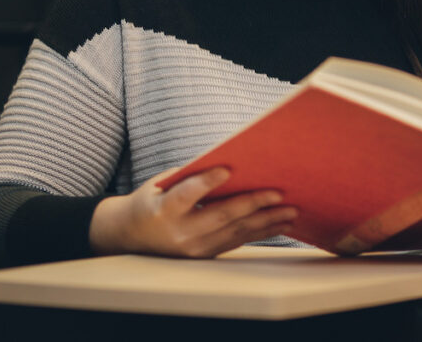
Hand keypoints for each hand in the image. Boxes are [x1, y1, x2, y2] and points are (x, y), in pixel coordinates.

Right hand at [89, 166, 296, 257]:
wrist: (131, 236)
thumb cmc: (152, 199)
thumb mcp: (162, 184)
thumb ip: (191, 176)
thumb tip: (232, 165)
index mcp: (163, 210)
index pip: (185, 195)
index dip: (206, 182)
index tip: (227, 168)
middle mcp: (179, 234)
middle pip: (220, 216)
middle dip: (252, 204)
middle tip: (278, 193)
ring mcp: (193, 249)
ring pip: (235, 233)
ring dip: (266, 221)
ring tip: (290, 211)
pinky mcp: (205, 256)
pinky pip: (237, 242)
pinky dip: (261, 232)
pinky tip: (279, 223)